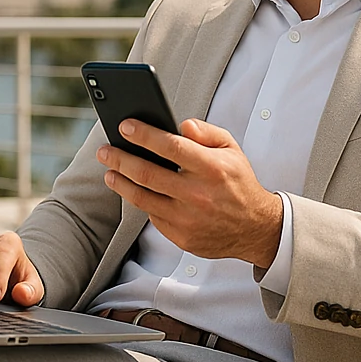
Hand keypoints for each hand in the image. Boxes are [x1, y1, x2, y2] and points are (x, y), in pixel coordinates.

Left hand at [97, 118, 283, 267]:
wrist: (255, 228)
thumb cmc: (239, 183)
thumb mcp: (232, 149)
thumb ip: (206, 132)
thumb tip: (181, 125)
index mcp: (212, 168)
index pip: (169, 146)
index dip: (143, 135)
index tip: (125, 126)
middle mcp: (198, 194)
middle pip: (147, 173)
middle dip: (120, 159)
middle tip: (105, 151)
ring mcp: (188, 218)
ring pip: (143, 198)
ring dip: (121, 183)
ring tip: (110, 172)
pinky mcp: (182, 236)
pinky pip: (153, 216)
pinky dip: (141, 201)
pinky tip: (134, 190)